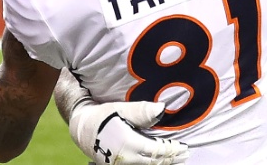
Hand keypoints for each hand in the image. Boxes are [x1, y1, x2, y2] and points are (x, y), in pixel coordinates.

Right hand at [57, 69, 188, 163]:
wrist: (82, 129)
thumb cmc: (102, 115)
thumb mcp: (120, 108)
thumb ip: (141, 111)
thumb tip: (162, 108)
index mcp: (128, 143)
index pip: (156, 150)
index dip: (171, 150)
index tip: (184, 146)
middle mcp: (125, 158)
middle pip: (154, 161)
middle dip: (170, 158)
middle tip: (185, 154)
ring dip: (162, 163)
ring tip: (175, 158)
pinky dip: (151, 164)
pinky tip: (158, 161)